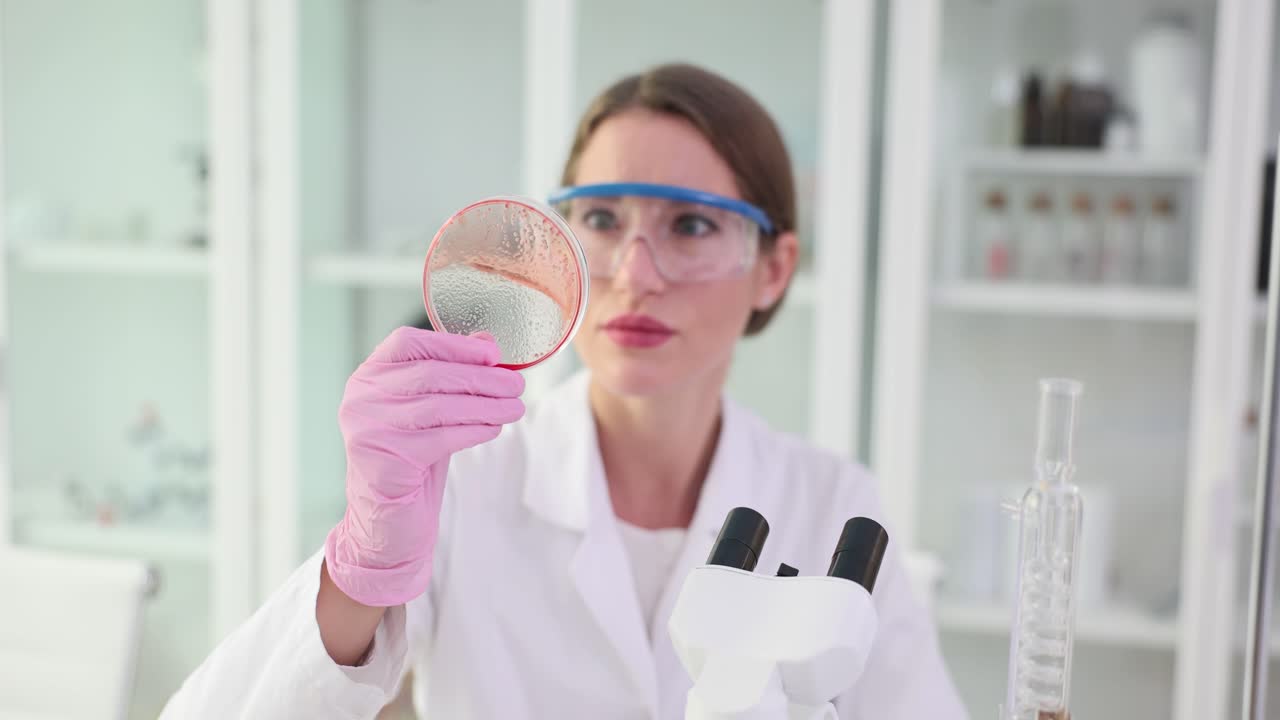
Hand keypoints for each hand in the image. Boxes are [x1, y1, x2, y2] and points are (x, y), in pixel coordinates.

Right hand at [324, 327, 524, 606]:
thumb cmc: (410, 460)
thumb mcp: (430, 412)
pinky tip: (494, 429)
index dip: (452, 344)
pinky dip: (473, 431)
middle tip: (517, 385)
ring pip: (438, 405)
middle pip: (429, 374)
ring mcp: (367, 429)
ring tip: (515, 408)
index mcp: (368, 377)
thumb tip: (488, 343)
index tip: (493, 354)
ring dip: (485, 405)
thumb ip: (450, 377)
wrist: (387, 522)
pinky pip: (440, 438)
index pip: (407, 342)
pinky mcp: (382, 460)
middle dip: (481, 378)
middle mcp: (360, 398)